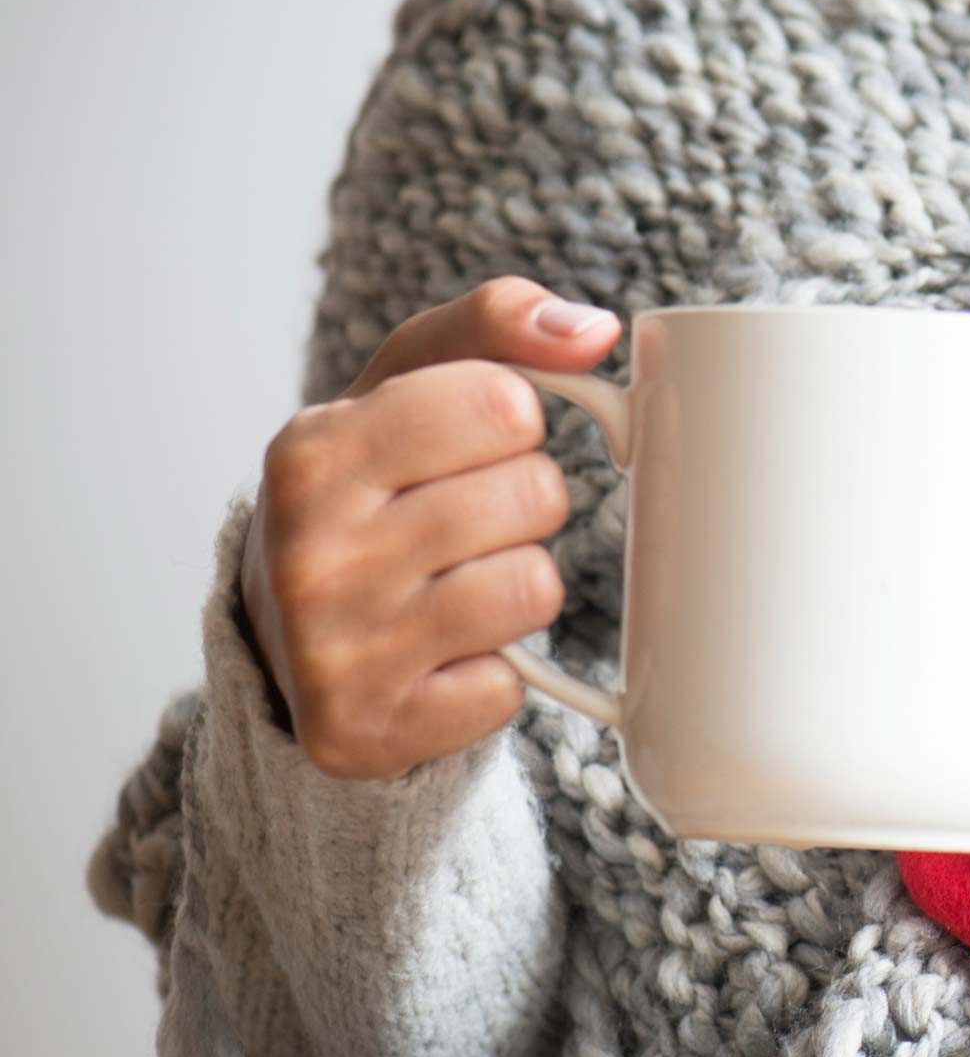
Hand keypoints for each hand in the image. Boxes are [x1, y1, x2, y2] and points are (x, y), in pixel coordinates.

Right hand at [238, 276, 621, 779]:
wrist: (288, 635)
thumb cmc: (372, 486)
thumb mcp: (410, 382)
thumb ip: (497, 324)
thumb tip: (594, 329)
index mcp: (313, 449)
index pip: (507, 402)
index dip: (512, 422)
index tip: (470, 443)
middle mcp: (310, 551)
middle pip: (536, 496)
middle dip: (524, 504)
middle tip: (463, 522)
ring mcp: (333, 650)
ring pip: (535, 589)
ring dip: (519, 585)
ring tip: (454, 584)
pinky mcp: (363, 732)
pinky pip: (507, 689)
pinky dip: (491, 674)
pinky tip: (438, 656)